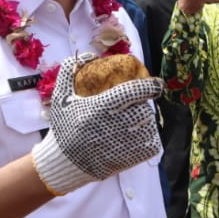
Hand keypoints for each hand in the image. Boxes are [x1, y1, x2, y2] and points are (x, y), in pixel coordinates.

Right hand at [30, 54, 163, 195]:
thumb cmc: (64, 127)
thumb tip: (88, 55)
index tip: (157, 84)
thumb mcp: (61, 97)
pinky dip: (148, 140)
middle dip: (142, 107)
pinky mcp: (131, 159)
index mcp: (99, 109)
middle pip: (143, 110)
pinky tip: (137, 137)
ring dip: (145, 123)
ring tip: (133, 123)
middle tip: (135, 107)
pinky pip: (151, 144)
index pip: (132, 92)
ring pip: (148, 127)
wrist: (64, 163)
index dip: (149, 86)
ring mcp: (123, 144)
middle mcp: (113, 126)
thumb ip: (69, 71)